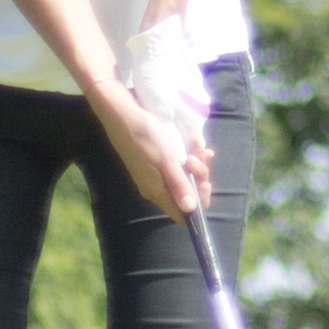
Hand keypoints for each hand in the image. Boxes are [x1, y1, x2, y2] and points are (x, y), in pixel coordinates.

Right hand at [97, 41, 212, 217]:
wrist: (123, 114)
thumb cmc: (145, 136)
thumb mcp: (166, 160)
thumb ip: (178, 185)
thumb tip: (190, 210)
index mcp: (157, 191)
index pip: (182, 213)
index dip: (198, 203)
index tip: (205, 184)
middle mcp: (156, 187)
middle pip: (186, 193)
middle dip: (199, 176)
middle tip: (199, 158)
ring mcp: (156, 174)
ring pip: (185, 176)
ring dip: (196, 161)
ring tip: (196, 143)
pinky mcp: (156, 162)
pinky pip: (178, 165)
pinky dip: (189, 155)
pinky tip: (194, 143)